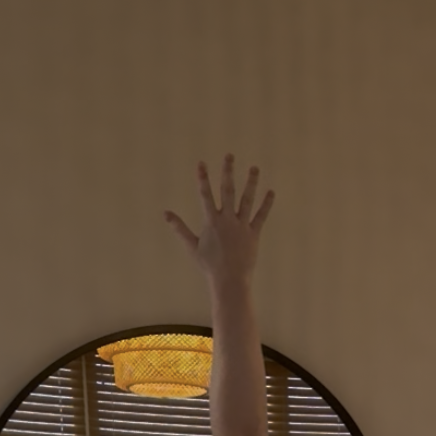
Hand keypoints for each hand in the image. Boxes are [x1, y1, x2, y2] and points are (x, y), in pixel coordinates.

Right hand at [165, 155, 274, 285]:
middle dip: (227, 172)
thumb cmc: (209, 265)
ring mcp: (242, 226)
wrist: (229, 280)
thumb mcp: (192, 246)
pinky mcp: (254, 234)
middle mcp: (227, 220)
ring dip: (251, 183)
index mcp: (211, 222)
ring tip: (254, 167)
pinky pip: (261, 216)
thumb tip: (165, 213)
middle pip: (227, 191)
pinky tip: (271, 191)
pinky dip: (266, 204)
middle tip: (229, 155)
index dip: (202, 178)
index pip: (205, 195)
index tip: (201, 163)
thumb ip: (179, 228)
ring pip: (247, 200)